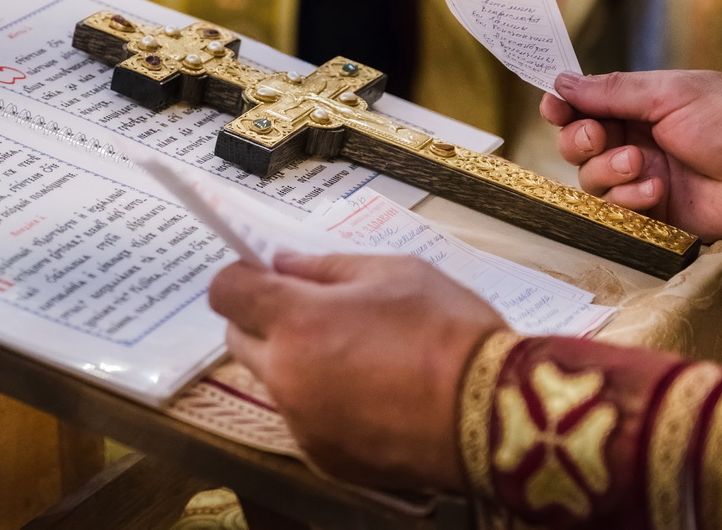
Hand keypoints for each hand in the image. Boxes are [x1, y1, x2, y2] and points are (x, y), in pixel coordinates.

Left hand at [208, 252, 506, 490]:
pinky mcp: (325, 458)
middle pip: (238, 339)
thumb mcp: (393, 273)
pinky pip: (304, 420)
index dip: (240, 278)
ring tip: (355, 355)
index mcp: (297, 321)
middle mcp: (286, 376)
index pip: (226, 292)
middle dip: (263, 321)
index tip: (261, 275)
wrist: (496, 413)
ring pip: (274, 382)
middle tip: (312, 312)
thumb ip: (326, 267)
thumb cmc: (447, 330)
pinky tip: (370, 394)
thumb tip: (284, 264)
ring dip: (294, 364)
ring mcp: (302, 423)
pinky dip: (322, 404)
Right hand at [540, 70, 721, 243]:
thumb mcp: (670, 94)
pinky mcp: (648, 212)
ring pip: (589, 178)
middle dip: (579, 140)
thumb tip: (563, 81)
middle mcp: (635, 142)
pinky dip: (628, 199)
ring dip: (608, 170)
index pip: (586, 106)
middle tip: (599, 137)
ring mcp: (640, 178)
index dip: (564, 107)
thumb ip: (613, 91)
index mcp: (640, 107)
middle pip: (577, 143)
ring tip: (640, 165)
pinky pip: (613, 209)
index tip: (553, 107)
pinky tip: (656, 191)